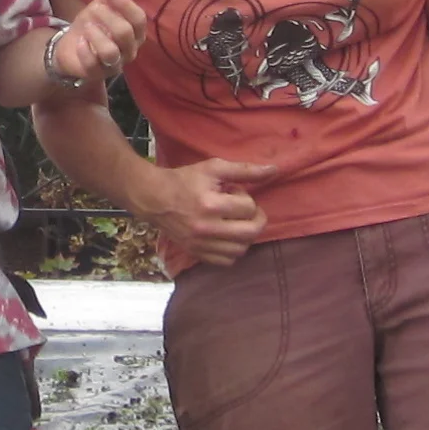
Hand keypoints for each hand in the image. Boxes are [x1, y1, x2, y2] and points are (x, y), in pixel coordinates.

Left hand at [53, 0, 148, 82]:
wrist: (70, 45)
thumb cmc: (94, 24)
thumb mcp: (105, 4)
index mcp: (135, 34)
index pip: (139, 20)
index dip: (125, 4)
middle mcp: (129, 51)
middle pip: (125, 34)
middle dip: (107, 17)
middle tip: (94, 10)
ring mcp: (113, 65)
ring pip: (111, 53)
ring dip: (97, 35)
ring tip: (87, 26)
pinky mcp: (95, 74)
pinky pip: (93, 65)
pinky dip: (85, 51)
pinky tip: (80, 41)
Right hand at [142, 157, 278, 265]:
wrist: (154, 198)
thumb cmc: (185, 180)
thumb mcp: (214, 168)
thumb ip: (245, 170)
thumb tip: (274, 170)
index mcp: (210, 204)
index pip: (248, 207)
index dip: (246, 198)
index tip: (234, 193)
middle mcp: (206, 227)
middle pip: (250, 232)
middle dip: (256, 219)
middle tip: (248, 211)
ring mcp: (200, 244)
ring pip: (241, 249)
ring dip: (245, 236)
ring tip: (236, 223)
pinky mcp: (196, 253)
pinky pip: (226, 261)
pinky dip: (233, 251)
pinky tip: (228, 237)